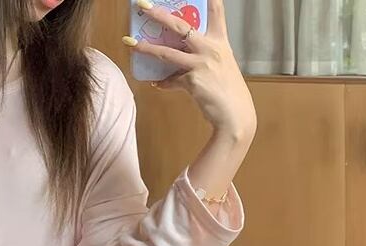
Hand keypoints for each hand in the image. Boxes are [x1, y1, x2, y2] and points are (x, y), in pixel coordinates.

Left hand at [124, 0, 256, 140]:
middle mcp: (210, 48)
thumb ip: (202, 59)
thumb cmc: (228, 91)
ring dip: (146, 48)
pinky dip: (163, 83)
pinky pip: (171, 80)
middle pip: (181, 26)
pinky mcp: (192, 81)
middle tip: (143, 5)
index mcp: (220, 41)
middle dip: (159, 14)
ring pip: (167, 52)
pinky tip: (157, 84)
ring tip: (130, 43)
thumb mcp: (220, 66)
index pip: (216, 11)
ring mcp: (200, 64)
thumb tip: (179, 62)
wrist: (235, 114)